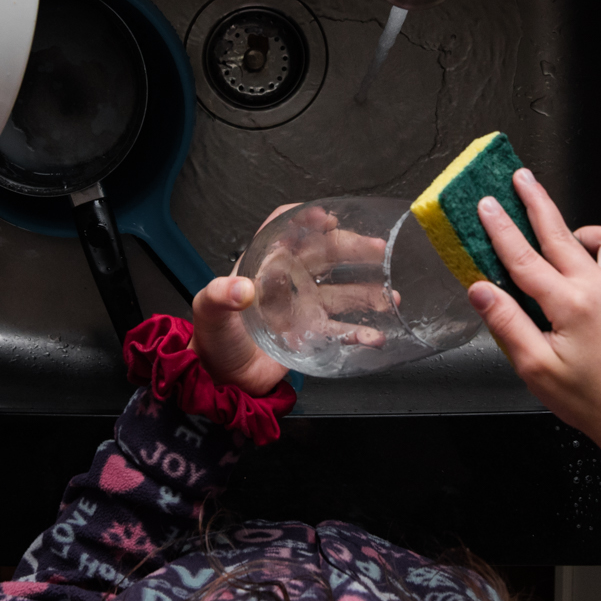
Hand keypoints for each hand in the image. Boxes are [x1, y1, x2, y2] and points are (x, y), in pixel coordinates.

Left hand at [191, 202, 392, 394]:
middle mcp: (289, 280)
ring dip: (369, 291)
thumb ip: (221, 297)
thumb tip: (241, 289)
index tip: (327, 218)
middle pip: (326, 254)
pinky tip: (376, 337)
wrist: (225, 381)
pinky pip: (343, 329)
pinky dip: (362, 332)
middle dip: (355, 248)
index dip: (306, 220)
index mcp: (263, 265)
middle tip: (380, 249)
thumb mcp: (210, 314)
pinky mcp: (314, 333)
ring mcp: (305, 305)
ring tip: (390, 297)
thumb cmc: (215, 341)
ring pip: (344, 290)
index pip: (285, 230)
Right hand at [467, 169, 600, 461]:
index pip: (525, 258)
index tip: (486, 205)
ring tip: (562, 228)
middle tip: (521, 178)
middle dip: (537, 202)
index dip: (501, 228)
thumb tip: (481, 291)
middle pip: (560, 233)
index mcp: (571, 304)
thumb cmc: (591, 401)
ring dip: (579, 228)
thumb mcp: (537, 370)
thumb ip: (507, 324)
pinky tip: (598, 260)